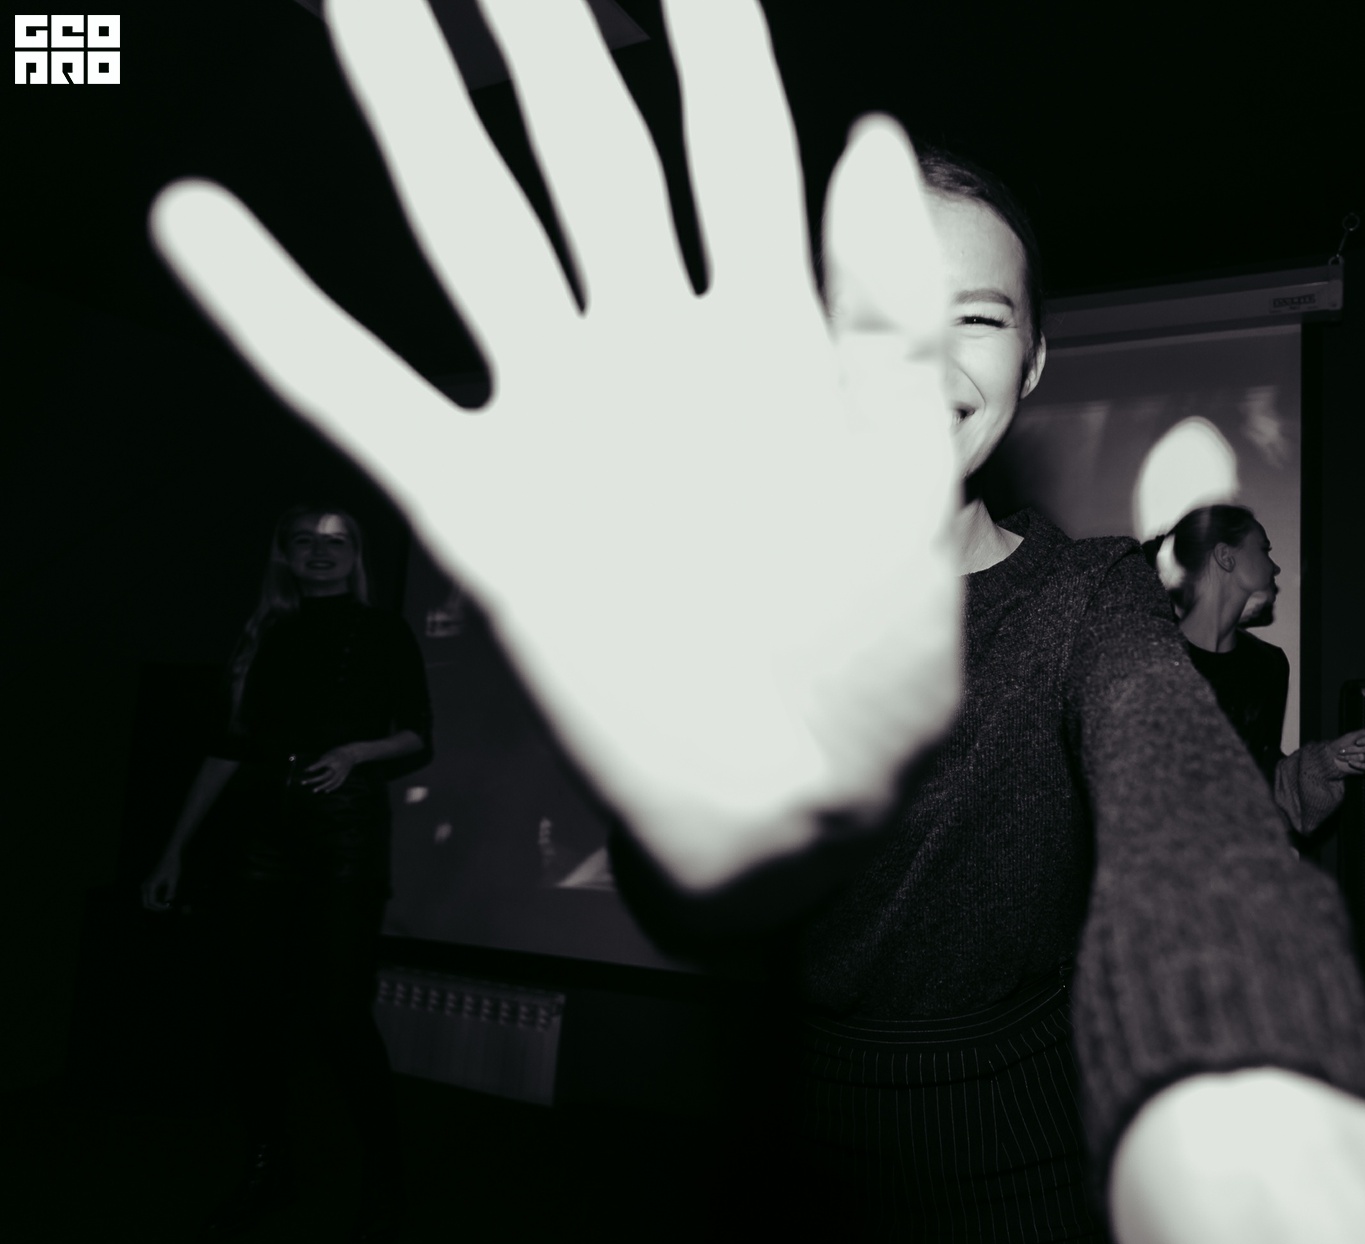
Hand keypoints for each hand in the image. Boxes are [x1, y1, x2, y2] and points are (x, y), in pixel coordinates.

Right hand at [142, 850, 181, 911]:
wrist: (169, 856)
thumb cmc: (172, 866)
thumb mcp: (173, 880)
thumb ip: (170, 891)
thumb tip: (168, 901)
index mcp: (150, 886)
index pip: (151, 902)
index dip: (160, 908)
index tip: (170, 908)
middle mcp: (145, 886)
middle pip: (146, 904)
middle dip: (157, 908)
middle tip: (168, 908)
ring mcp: (145, 886)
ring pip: (147, 901)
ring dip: (157, 904)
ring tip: (169, 904)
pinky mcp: (148, 885)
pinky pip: (150, 896)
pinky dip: (157, 900)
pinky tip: (167, 898)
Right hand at [150, 0, 958, 891]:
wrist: (808, 800)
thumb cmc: (878, 648)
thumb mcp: (914, 479)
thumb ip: (891, 317)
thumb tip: (873, 132)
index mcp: (771, 334)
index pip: (733, 140)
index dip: (706, 27)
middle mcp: (653, 347)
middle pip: (583, 147)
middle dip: (535, 26)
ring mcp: (563, 417)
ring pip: (474, 229)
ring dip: (407, 111)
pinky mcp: (488, 508)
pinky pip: (367, 399)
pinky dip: (284, 320)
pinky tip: (204, 227)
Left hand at [302, 746, 363, 793]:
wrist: (352, 753)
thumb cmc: (337, 753)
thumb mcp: (328, 754)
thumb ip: (320, 762)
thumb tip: (310, 770)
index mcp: (332, 759)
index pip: (321, 764)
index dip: (313, 767)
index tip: (305, 770)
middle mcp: (336, 767)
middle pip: (324, 776)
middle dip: (313, 780)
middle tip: (303, 782)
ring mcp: (341, 772)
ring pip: (330, 782)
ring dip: (322, 787)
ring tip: (314, 790)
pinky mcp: (344, 775)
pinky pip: (338, 783)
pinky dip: (332, 788)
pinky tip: (325, 791)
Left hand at [1329, 725, 1364, 776]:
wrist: (1332, 757)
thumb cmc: (1340, 744)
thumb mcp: (1350, 737)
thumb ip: (1362, 732)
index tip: (1356, 742)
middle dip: (1353, 749)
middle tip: (1342, 749)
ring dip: (1352, 756)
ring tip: (1342, 756)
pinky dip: (1358, 765)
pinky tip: (1350, 762)